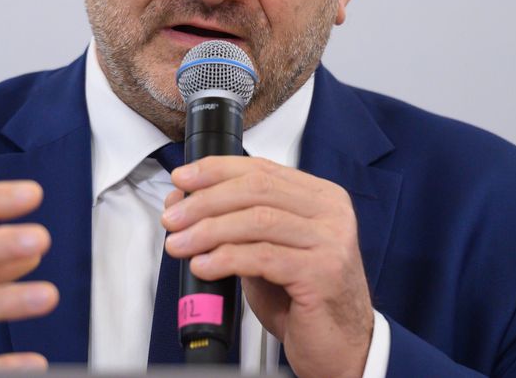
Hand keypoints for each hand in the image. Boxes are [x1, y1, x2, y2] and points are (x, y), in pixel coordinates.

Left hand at [162, 157, 372, 377]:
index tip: (182, 180)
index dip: (216, 171)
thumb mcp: (266, 252)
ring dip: (209, 230)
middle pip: (257, 189)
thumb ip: (234, 224)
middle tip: (174, 217)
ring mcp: (330, 241)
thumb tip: (184, 201)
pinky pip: (263, 256)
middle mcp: (330, 213)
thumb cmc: (303, 300)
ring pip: (257, 219)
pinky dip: (226, 258)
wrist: (341, 346)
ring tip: (180, 244)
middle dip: (205, 201)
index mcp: (320, 198)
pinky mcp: (322, 272)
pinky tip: (204, 266)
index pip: (261, 169)